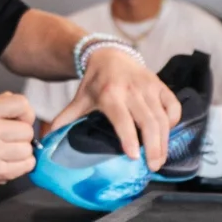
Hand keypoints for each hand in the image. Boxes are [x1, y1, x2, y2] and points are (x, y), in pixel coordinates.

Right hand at [0, 92, 36, 194]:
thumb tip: (23, 107)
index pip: (21, 104)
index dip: (25, 113)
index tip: (21, 120)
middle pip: (28, 130)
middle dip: (22, 135)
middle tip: (9, 138)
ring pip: (28, 149)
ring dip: (22, 151)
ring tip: (7, 151)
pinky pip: (27, 165)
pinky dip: (22, 164)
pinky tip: (9, 161)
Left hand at [49, 49, 180, 168]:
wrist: (110, 54)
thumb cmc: (95, 82)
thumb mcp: (80, 99)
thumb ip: (66, 119)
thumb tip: (47, 139)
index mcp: (109, 94)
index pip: (122, 119)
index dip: (129, 138)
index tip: (133, 156)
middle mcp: (131, 90)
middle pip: (148, 121)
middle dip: (153, 147)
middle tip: (152, 166)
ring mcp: (149, 87)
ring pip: (163, 117)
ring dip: (164, 141)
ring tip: (160, 159)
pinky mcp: (161, 85)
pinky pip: (173, 106)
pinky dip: (173, 122)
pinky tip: (166, 134)